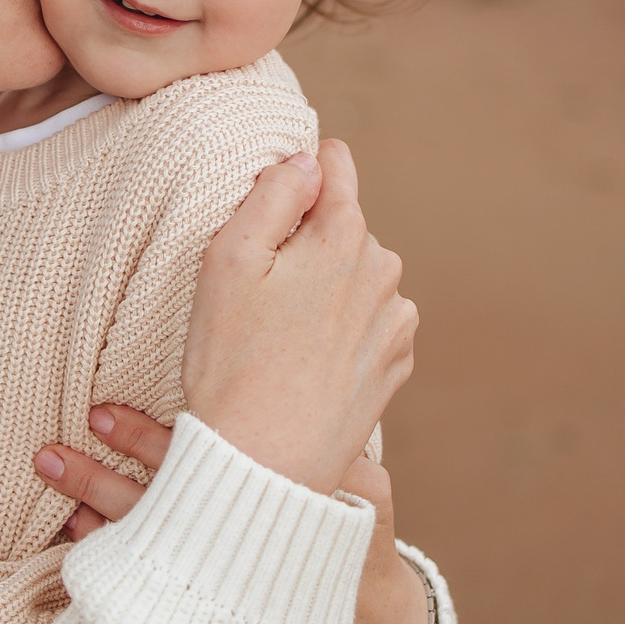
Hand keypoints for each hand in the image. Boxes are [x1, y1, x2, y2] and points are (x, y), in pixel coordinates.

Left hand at [40, 407, 430, 623]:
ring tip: (51, 474)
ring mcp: (220, 578)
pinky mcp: (207, 604)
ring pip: (143, 540)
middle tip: (51, 453)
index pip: (201, 463)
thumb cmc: (353, 538)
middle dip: (99, 479)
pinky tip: (73, 529)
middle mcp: (239, 543)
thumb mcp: (361, 489)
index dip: (147, 440)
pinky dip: (105, 552)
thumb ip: (324, 444)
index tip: (101, 414)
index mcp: (279, 499)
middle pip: (159, 505)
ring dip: (92, 507)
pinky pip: (144, 578)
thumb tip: (265, 380)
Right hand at [184, 140, 415, 492]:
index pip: (334, 164)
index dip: (295, 175)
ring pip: (355, 276)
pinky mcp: (396, 364)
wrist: (264, 464)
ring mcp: (397, 321)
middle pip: (341, 226)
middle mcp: (384, 270)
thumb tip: (308, 159)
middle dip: (305, 244)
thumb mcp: (228, 262)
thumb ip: (272, 194)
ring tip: (278, 336)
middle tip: (258, 294)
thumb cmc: (232, 364)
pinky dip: (340, 332)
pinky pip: (368, 323)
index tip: (268, 208)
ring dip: (325, 290)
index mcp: (344, 235)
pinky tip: (304, 362)